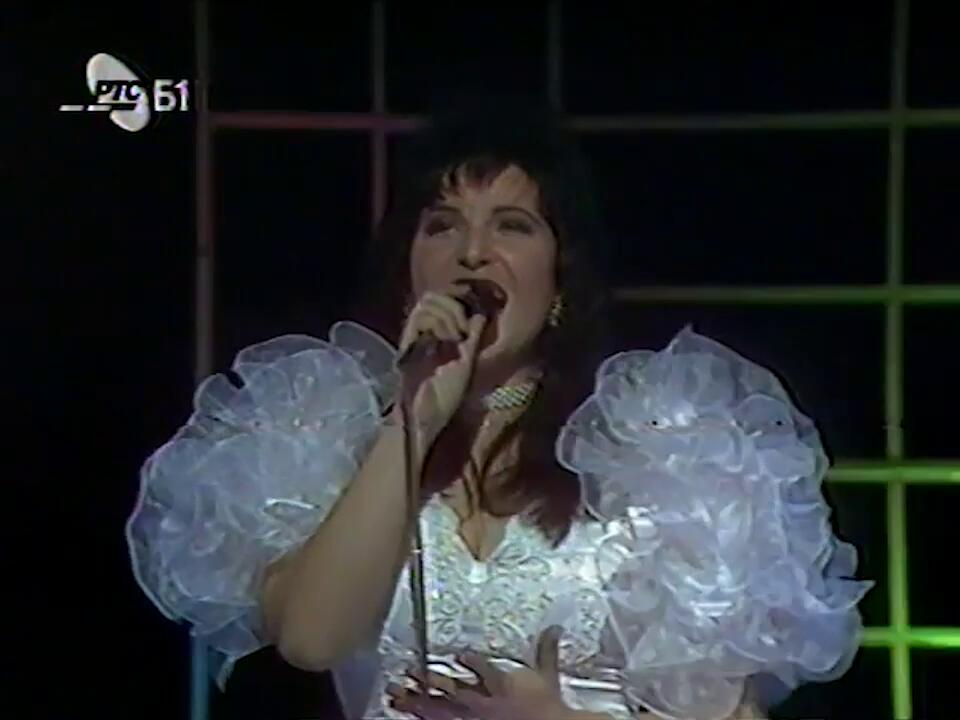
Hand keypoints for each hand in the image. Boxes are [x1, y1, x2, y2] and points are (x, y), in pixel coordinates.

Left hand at [386, 626, 577, 719]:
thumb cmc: (548, 707)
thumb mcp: (547, 677)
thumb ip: (546, 651)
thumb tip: (554, 628)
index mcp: (501, 682)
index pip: (481, 667)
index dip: (469, 661)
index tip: (458, 655)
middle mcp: (483, 700)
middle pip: (451, 689)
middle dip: (427, 680)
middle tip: (405, 672)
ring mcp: (472, 718)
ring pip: (439, 709)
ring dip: (416, 701)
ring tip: (395, 695)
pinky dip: (423, 718)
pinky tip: (407, 714)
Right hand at [396, 285, 486, 446]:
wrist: (424, 416)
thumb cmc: (445, 397)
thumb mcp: (467, 364)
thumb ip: (472, 339)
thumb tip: (481, 313)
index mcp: (440, 334)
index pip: (446, 301)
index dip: (460, 300)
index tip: (476, 313)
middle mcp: (426, 330)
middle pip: (435, 296)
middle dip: (455, 304)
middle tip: (465, 328)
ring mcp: (415, 334)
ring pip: (429, 301)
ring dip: (448, 313)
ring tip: (457, 335)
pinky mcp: (408, 341)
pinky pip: (420, 316)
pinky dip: (437, 321)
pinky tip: (447, 338)